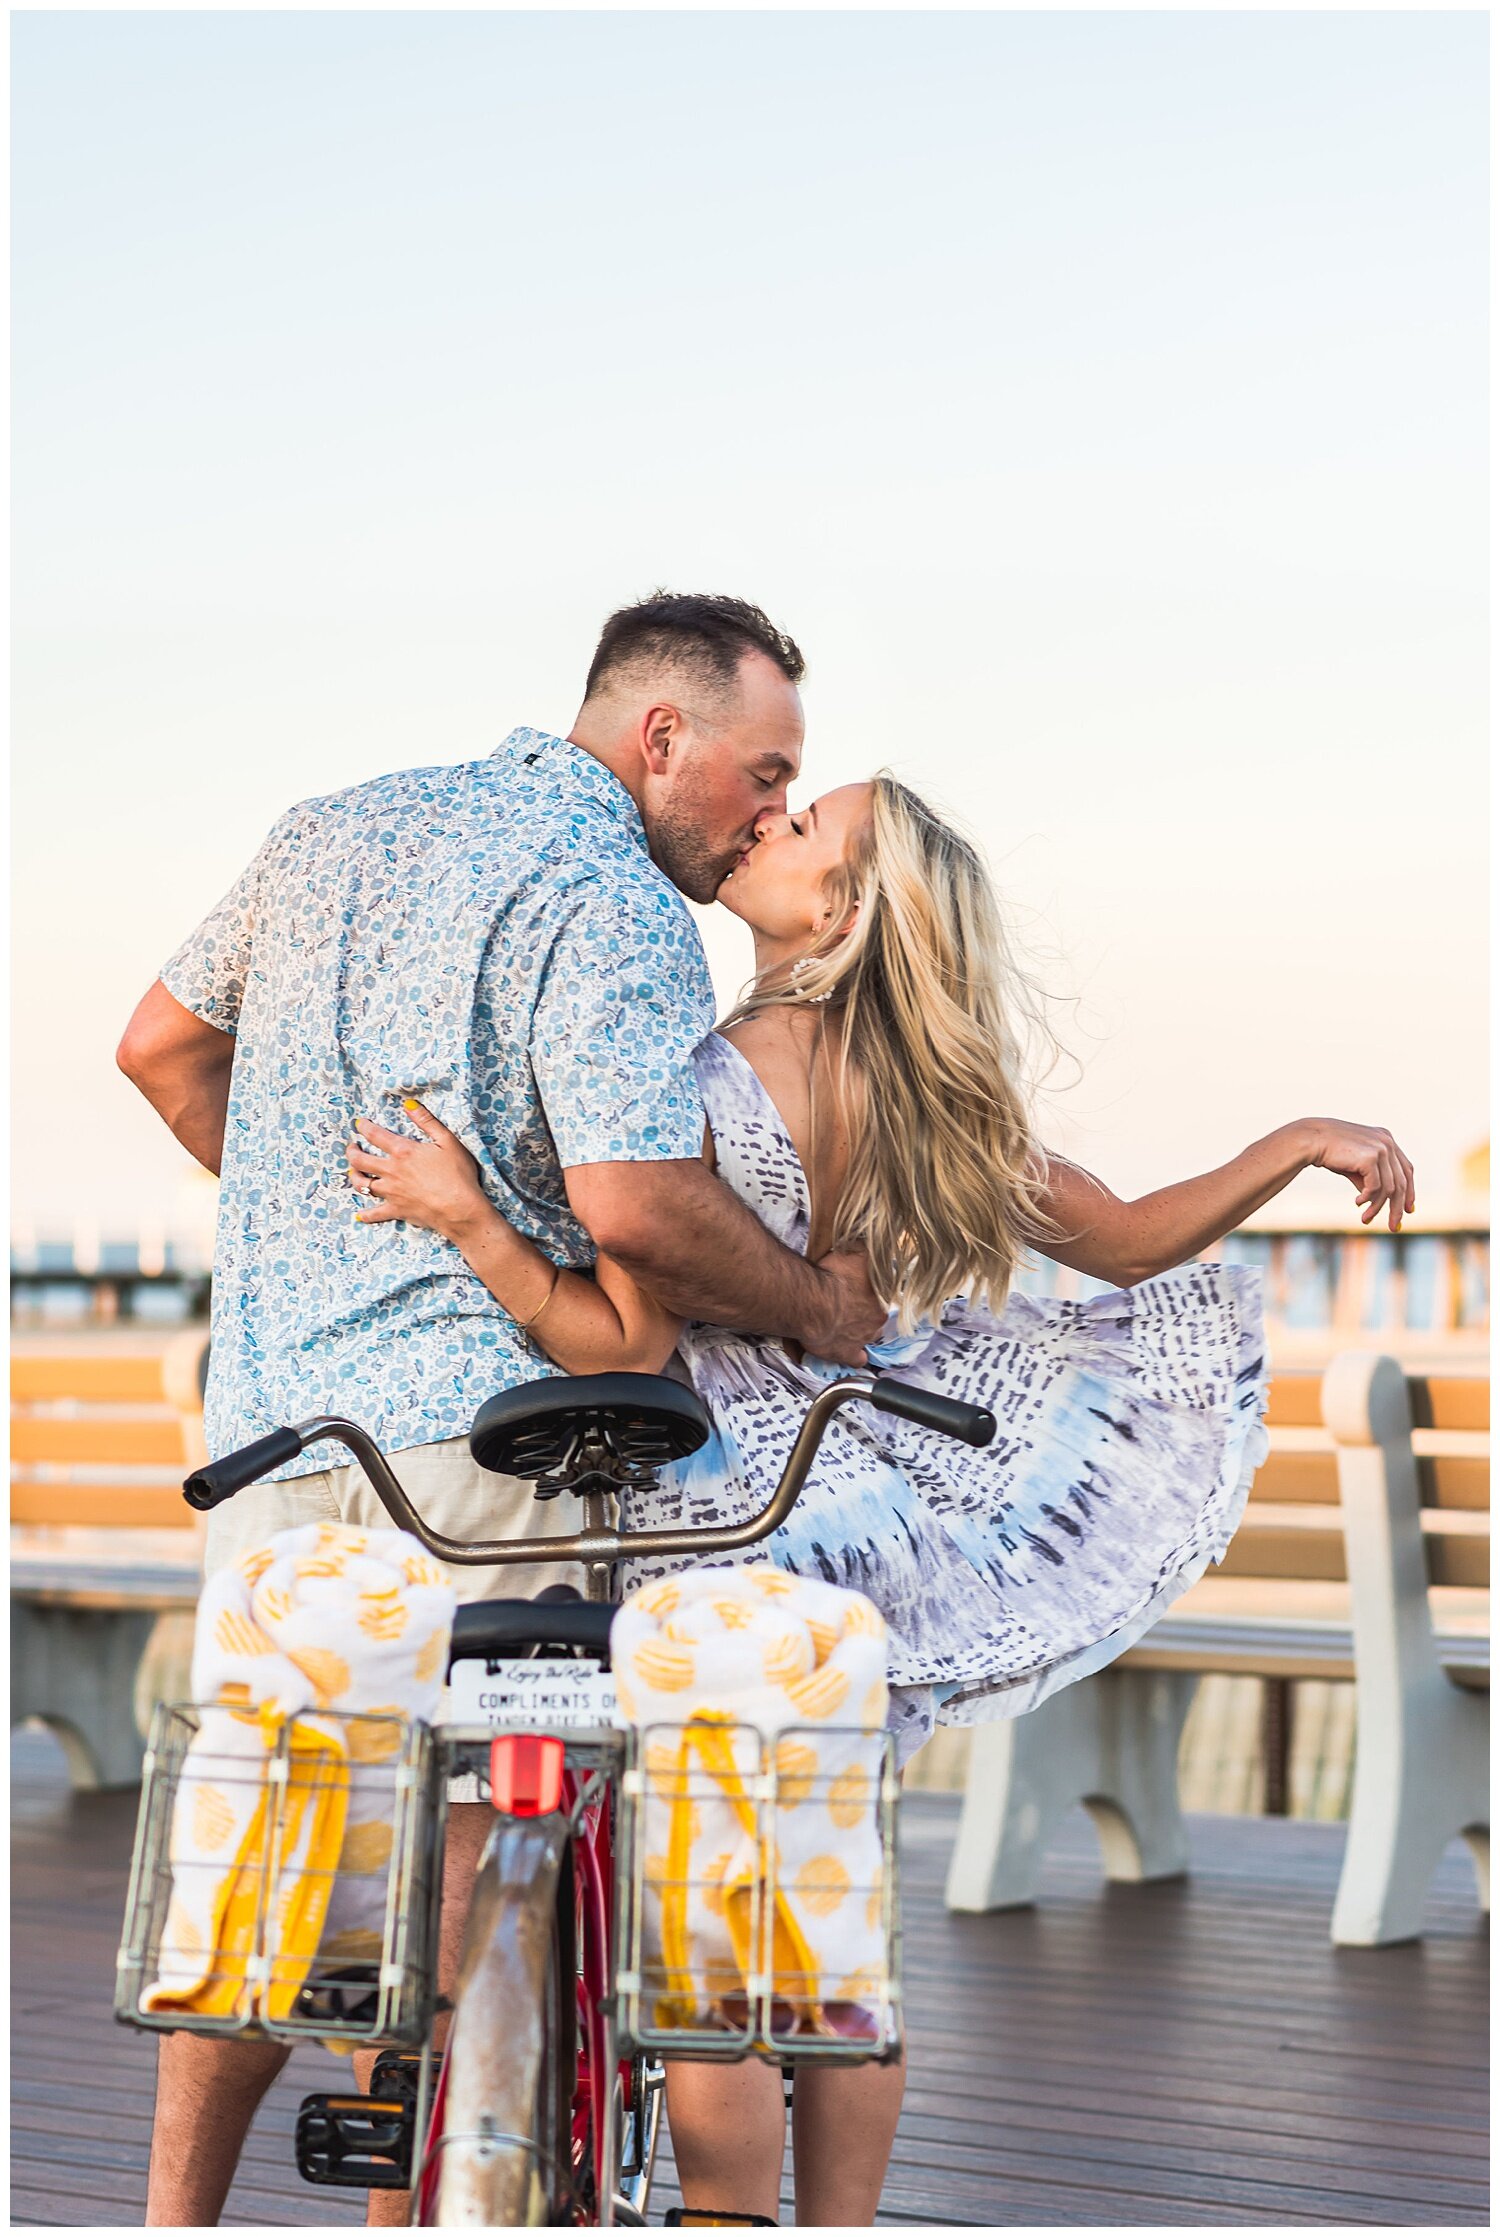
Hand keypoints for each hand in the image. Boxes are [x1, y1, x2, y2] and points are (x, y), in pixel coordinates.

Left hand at [346, 1101, 488, 1236]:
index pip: (375, 1135)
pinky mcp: (396, 1210)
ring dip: (354, 1177)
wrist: (460, 1208)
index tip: (359, 1124)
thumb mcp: (447, 1140)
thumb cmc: (458, 1174)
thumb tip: (408, 1103)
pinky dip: (366, 1215)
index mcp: (403, 1151)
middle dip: (352, 1152)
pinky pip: (375, 1214)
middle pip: (360, 1160)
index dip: (364, 1127)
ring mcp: (391, 1192)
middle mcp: (391, 1171)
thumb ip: (426, 1121)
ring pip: (362, 1184)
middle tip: (352, 1147)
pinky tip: (360, 1215)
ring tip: (352, 1173)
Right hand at [805, 1248, 886, 1365]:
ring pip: (868, 1336)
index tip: (859, 1290)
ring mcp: (862, 1338)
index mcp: (881, 1296)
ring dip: (860, 1332)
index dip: (871, 1293)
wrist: (813, 1303)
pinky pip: (856, 1359)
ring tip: (846, 1326)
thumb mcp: (855, 1253)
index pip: (883, 1296)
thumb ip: (867, 1251)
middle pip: (877, 1317)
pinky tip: (847, 1351)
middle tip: (850, 1306)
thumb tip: (874, 1246)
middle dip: (867, 1312)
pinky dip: (853, 1356)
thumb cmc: (833, 1277)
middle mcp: (876, 1319)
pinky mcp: (846, 1353)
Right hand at [1300, 1118, 1415, 1230]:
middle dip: (1398, 1207)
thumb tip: (1377, 1201)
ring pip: (1390, 1188)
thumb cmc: (1330, 1151)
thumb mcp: (1355, 1165)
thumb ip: (1369, 1178)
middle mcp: (1388, 1142)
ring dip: (1377, 1207)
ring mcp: (1382, 1148)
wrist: (1312, 1139)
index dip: (1409, 1191)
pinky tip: (1357, 1203)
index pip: (1406, 1169)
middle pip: (1402, 1182)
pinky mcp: (1372, 1157)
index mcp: (1386, 1139)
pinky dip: (1368, 1199)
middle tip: (1394, 1227)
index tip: (1409, 1210)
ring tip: (1365, 1219)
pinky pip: (1376, 1187)